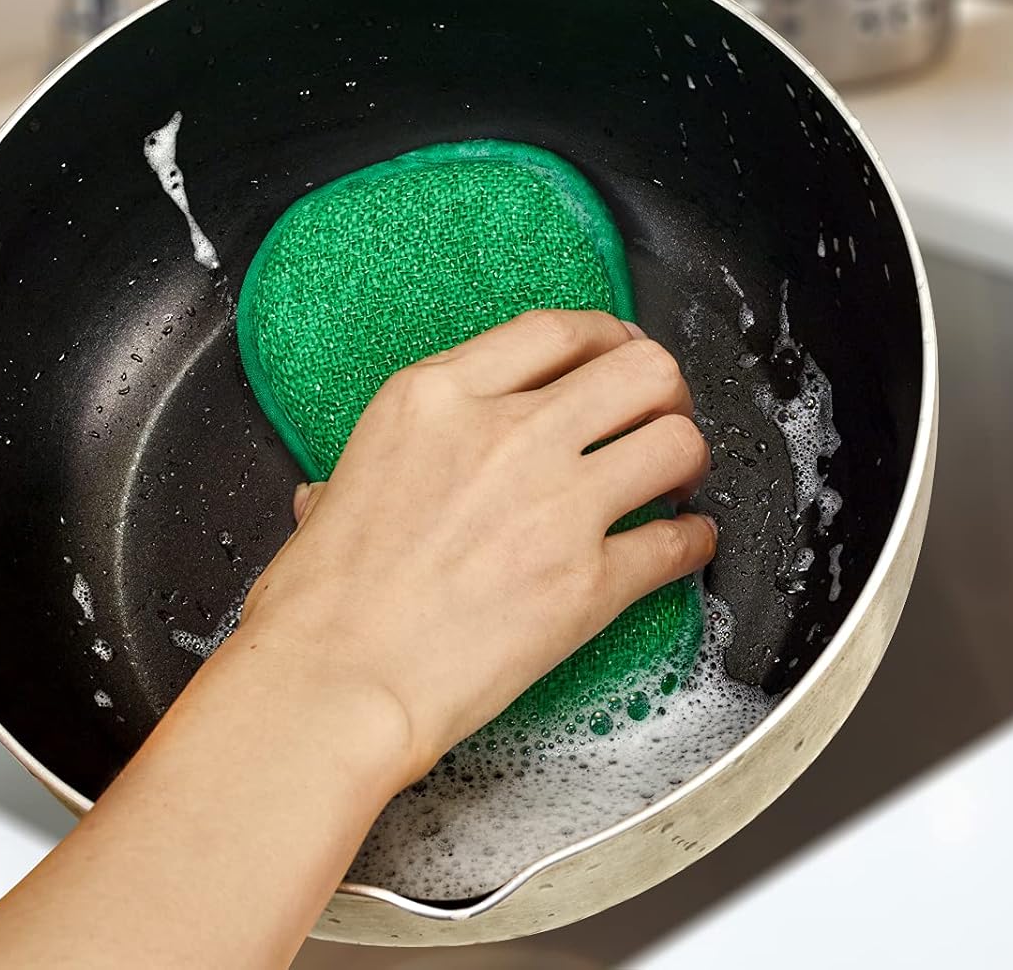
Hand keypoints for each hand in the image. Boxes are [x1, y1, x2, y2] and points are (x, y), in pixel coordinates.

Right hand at [237, 309, 714, 784]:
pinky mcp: (589, 582)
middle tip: (660, 417)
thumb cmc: (319, 597)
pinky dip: (694, 542)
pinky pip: (678, 542)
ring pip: (675, 441)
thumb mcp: (337, 485)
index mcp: (440, 395)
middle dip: (665, 390)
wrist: (334, 682)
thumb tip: (333, 496)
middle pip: (639, 368)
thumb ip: (373, 472)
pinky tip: (684, 545)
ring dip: (688, 456)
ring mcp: (556, 503)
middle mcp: (507, 431)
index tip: (617, 353)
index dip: (607, 336)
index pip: (557, 330)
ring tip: (677, 480)